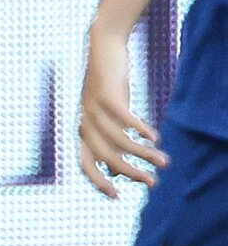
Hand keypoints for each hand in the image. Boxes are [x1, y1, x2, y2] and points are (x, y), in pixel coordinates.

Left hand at [78, 25, 168, 197]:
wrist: (103, 48)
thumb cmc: (108, 88)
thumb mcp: (108, 119)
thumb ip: (110, 143)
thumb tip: (116, 172)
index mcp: (82, 132)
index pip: (86, 165)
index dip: (99, 183)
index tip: (116, 198)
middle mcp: (84, 123)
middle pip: (106, 157)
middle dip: (130, 173)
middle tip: (152, 183)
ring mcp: (93, 109)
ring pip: (118, 140)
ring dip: (142, 153)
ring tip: (162, 160)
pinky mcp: (106, 94)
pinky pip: (124, 118)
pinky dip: (140, 129)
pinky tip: (153, 136)